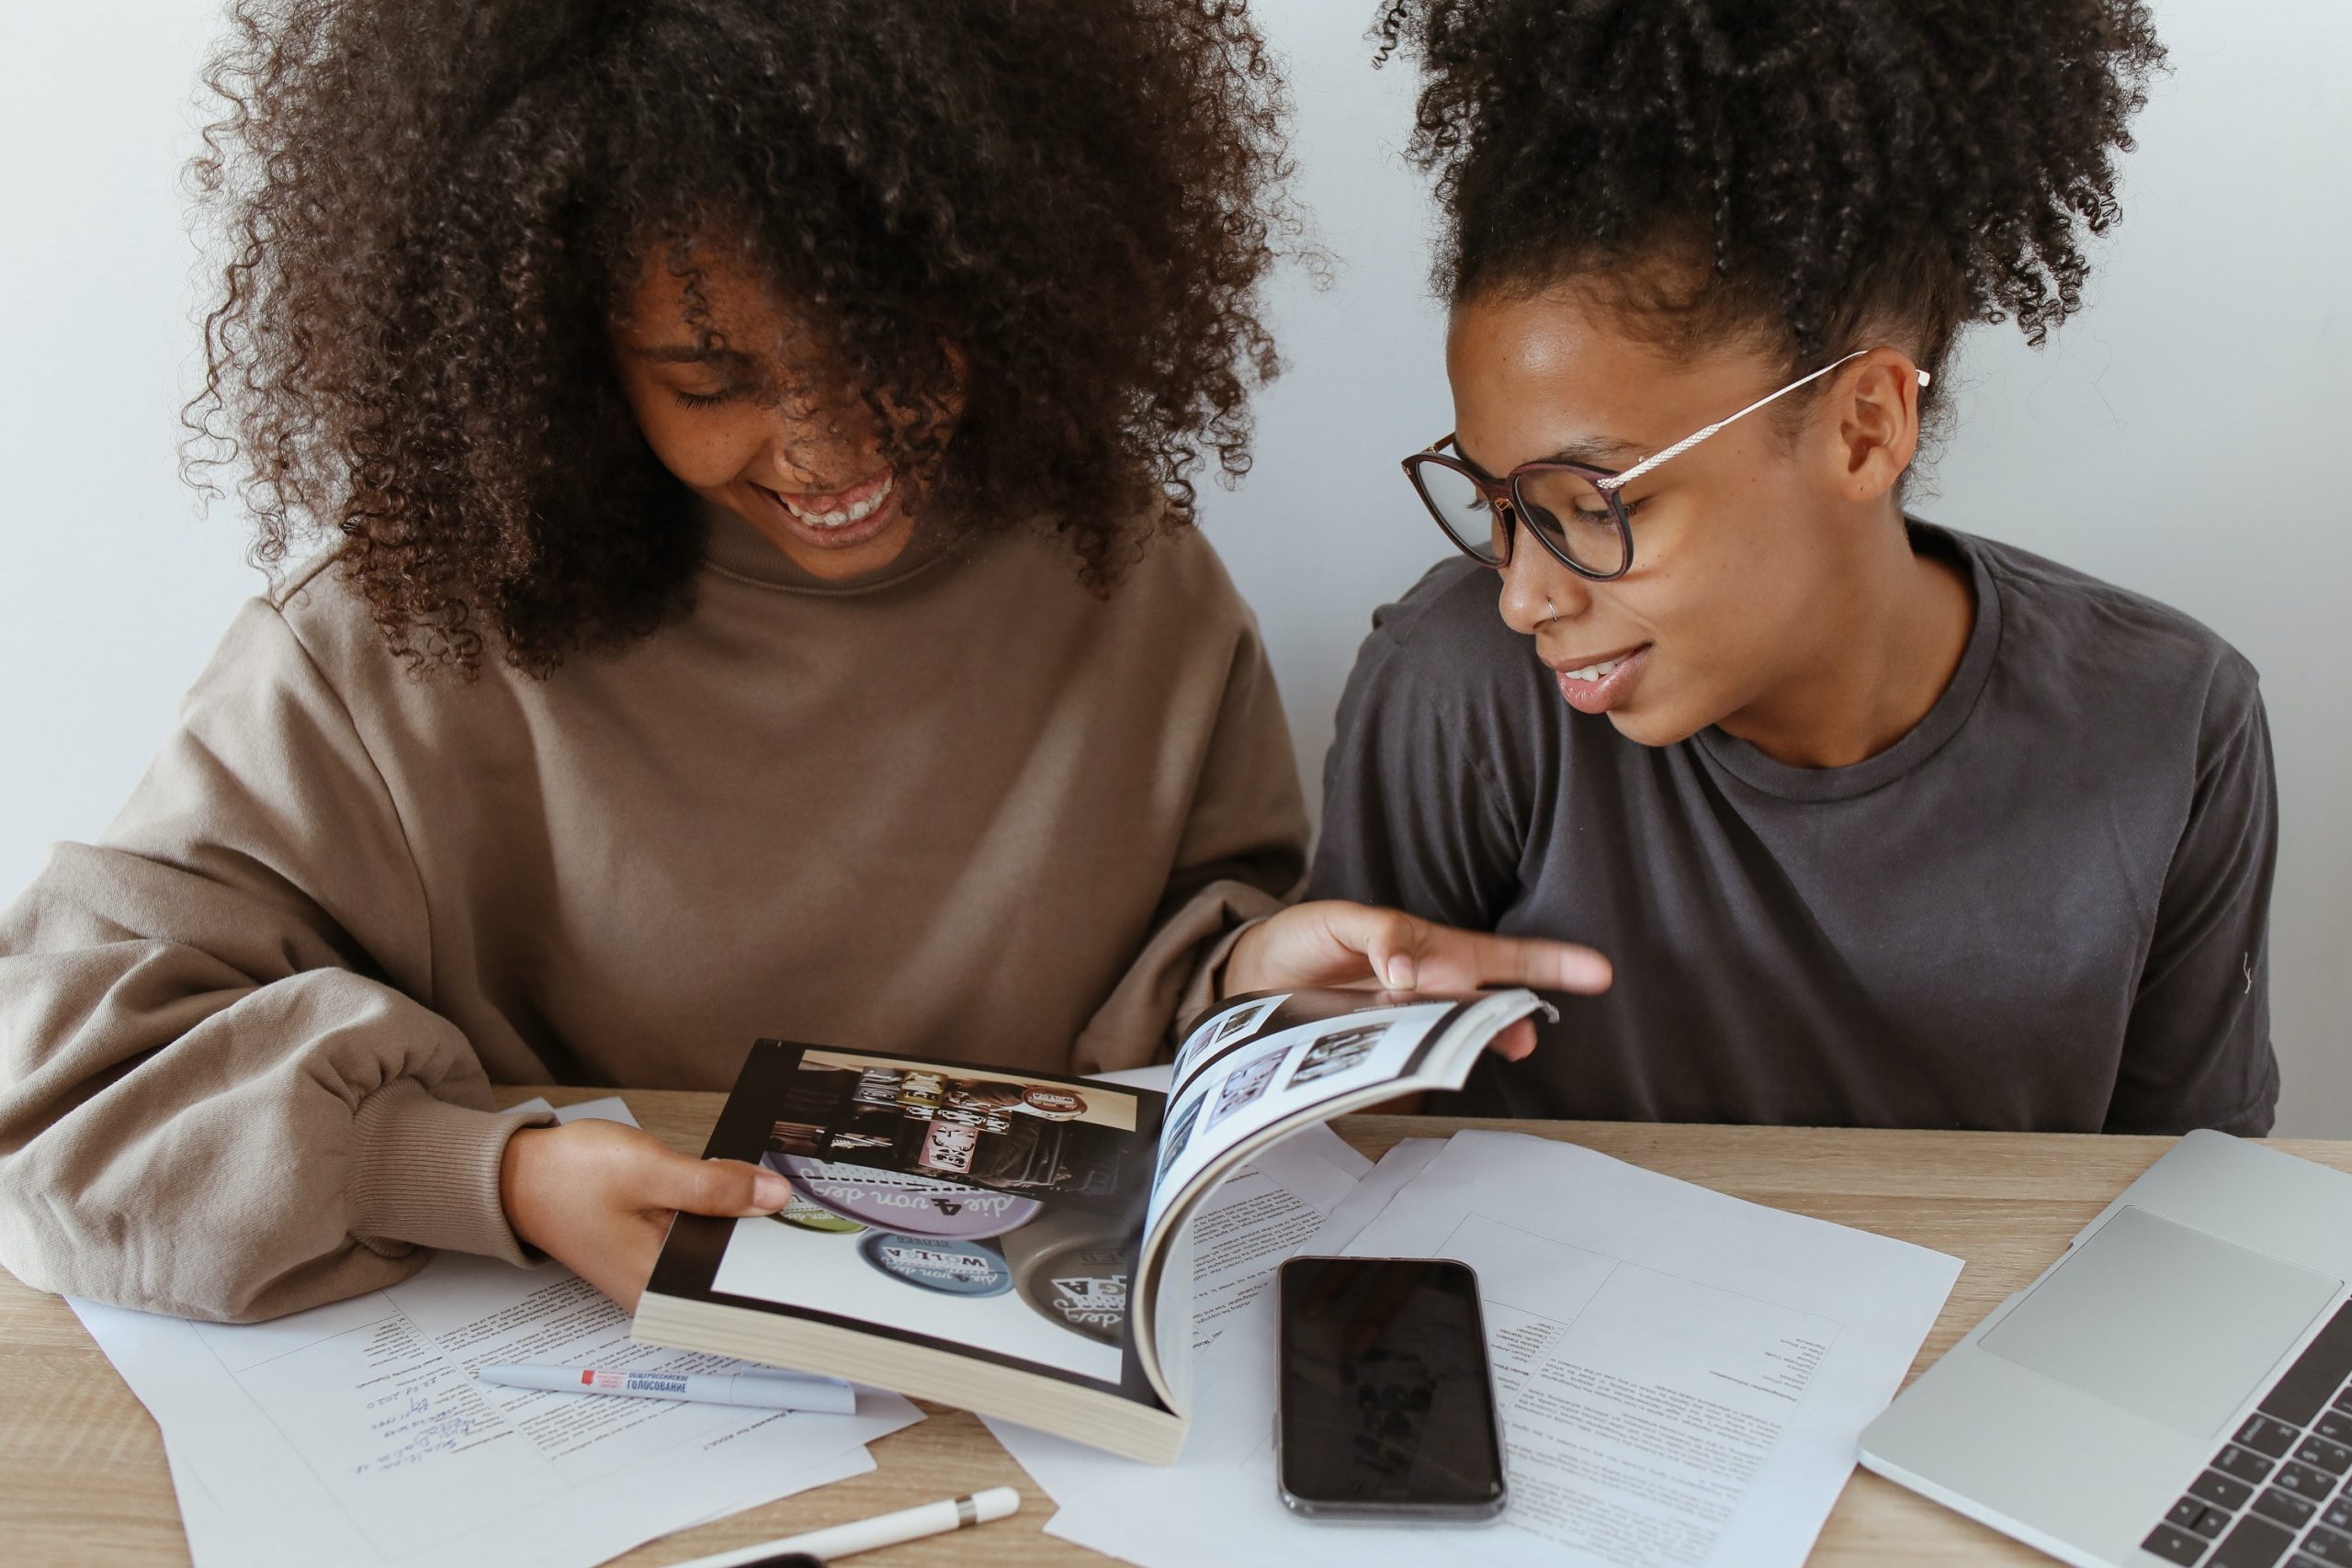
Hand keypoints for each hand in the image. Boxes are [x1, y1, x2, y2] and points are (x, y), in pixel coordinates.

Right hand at [499, 1118, 788, 1309]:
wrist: (516, 1173)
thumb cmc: (567, 1176)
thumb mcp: (649, 1171)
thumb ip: (713, 1186)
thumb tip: (773, 1197)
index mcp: (656, 1286)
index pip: (733, 1299)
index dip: (778, 1279)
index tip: (823, 1255)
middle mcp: (657, 1290)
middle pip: (731, 1275)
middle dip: (769, 1245)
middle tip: (817, 1212)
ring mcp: (656, 1270)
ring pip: (720, 1254)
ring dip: (747, 1228)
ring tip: (788, 1199)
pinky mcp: (654, 1249)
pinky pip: (702, 1239)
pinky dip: (722, 1216)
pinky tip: (746, 1193)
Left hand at [1220, 900, 1611, 1061]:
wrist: (1253, 977)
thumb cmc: (1304, 940)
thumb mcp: (1338, 920)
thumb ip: (1379, 934)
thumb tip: (1409, 967)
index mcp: (1431, 952)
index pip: (1502, 957)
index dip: (1552, 964)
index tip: (1598, 971)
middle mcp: (1428, 993)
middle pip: (1485, 1009)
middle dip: (1508, 1022)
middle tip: (1521, 1038)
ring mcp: (1403, 1028)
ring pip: (1449, 1041)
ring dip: (1462, 1047)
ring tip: (1466, 1055)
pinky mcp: (1374, 1057)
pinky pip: (1407, 1069)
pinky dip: (1417, 1074)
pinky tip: (1418, 1074)